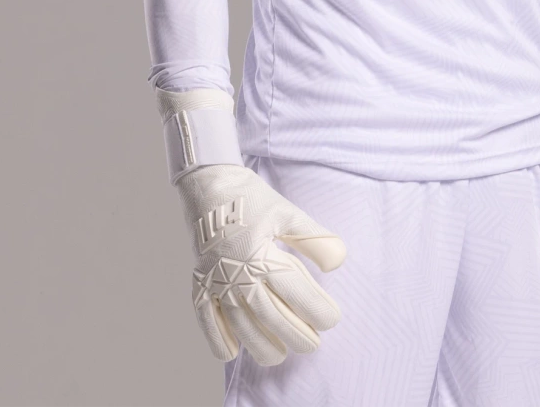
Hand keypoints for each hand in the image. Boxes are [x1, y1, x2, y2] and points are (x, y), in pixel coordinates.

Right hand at [176, 163, 346, 365]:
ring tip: (278, 355)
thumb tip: (339, 262)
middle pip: (270, 315)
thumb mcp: (288, 212)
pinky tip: (232, 352)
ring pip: (240, 324)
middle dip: (295, 334)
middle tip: (313, 345)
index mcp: (261, 253)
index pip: (295, 291)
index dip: (317, 309)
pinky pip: (206, 319)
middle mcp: (238, 272)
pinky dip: (217, 339)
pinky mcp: (200, 283)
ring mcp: (216, 281)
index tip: (332, 320)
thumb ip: (314, 239)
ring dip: (260, 344)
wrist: (209, 183)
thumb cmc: (252, 198)